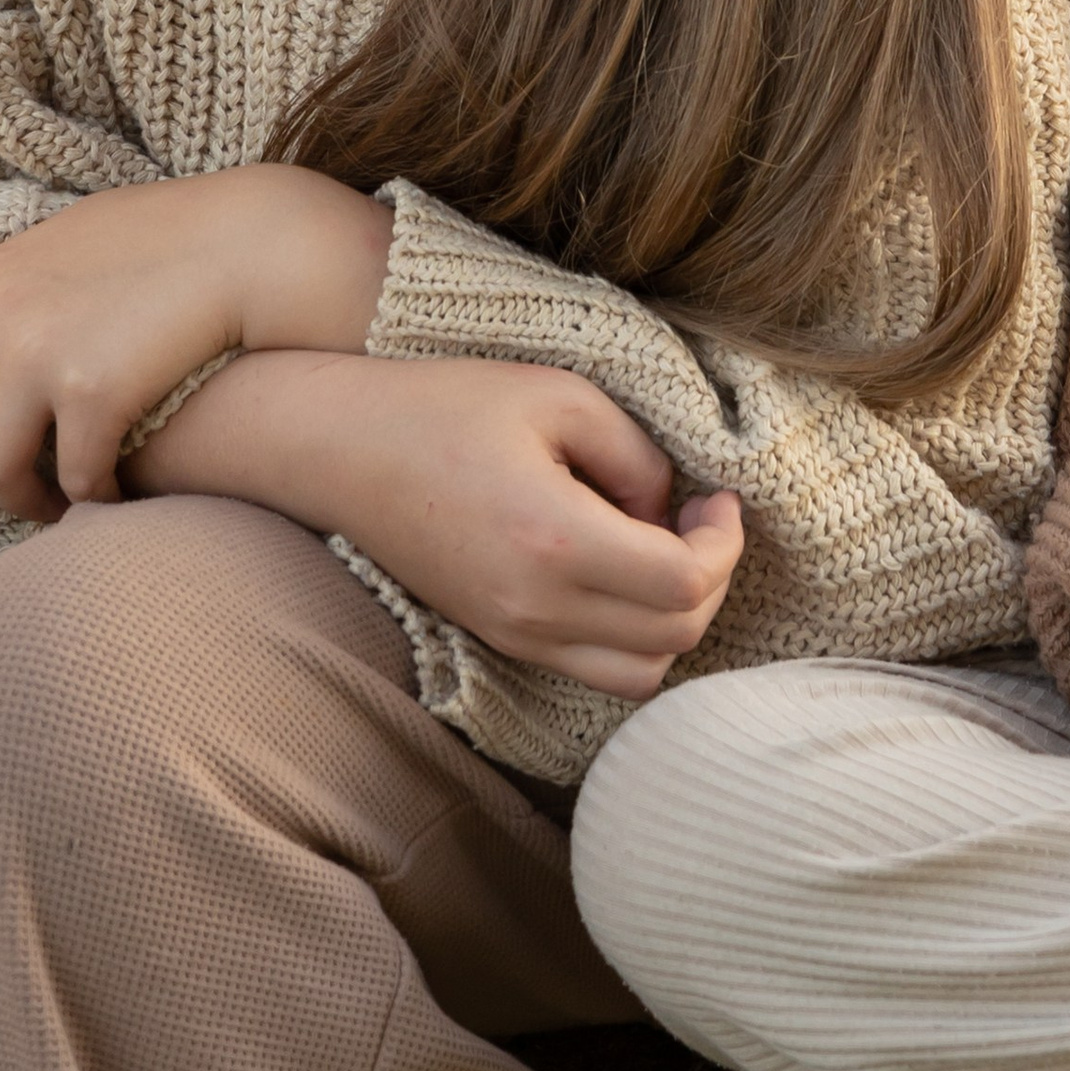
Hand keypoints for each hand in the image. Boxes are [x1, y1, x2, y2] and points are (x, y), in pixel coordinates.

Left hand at [0, 164, 391, 519]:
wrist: (246, 239)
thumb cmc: (171, 239)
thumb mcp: (69, 244)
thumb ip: (16, 291)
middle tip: (10, 494)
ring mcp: (39, 354)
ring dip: (22, 500)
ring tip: (58, 504)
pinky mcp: (93, 391)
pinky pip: (72, 478)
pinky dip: (91, 499)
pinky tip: (117, 494)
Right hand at [132, 347, 746, 699]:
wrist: (344, 449)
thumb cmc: (448, 406)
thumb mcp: (559, 396)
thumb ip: (635, 454)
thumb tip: (672, 508)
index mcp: (557, 542)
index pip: (684, 585)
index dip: (725, 544)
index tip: (718, 497)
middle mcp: (537, 609)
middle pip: (673, 640)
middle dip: (713, 580)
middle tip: (704, 519)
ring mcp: (514, 635)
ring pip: (639, 674)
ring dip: (674, 619)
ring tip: (666, 548)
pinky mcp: (499, 639)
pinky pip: (594, 668)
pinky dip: (631, 634)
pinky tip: (621, 569)